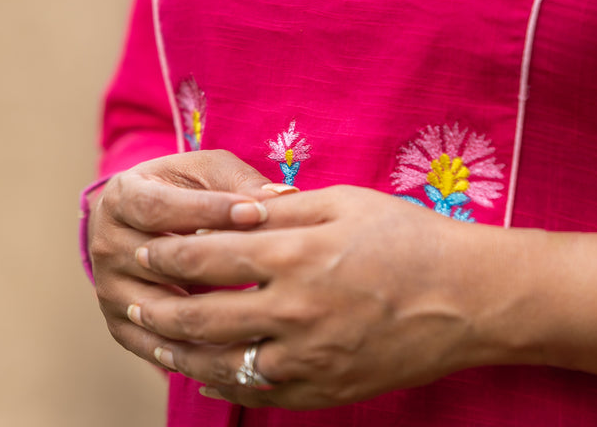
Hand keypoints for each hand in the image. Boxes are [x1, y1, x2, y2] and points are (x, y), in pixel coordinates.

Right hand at [88, 150, 293, 369]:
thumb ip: (240, 182)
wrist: (142, 220)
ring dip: (201, 311)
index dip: (209, 210)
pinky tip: (232, 344)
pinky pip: (151, 342)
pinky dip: (188, 349)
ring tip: (256, 309)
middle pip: (156, 259)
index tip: (257, 212)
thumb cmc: (185, 188)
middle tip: (266, 260)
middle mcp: (106, 243)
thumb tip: (283, 197)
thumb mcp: (208, 171)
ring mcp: (109, 287)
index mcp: (122, 196)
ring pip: (154, 306)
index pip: (160, 207)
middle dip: (211, 260)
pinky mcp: (119, 322)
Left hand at [127, 185, 535, 409]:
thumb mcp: (347, 202)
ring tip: (153, 340)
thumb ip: (285, 207)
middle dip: (159, 306)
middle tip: (130, 299)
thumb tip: (234, 210)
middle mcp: (293, 310)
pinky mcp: (325, 388)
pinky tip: (206, 373)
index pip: (212, 254)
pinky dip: (224, 382)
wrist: (467, 298)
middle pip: (203, 314)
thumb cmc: (409, 238)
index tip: (148, 248)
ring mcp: (309, 357)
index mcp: (296, 254)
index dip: (172, 251)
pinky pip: (260, 393)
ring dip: (178, 351)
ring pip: (222, 362)